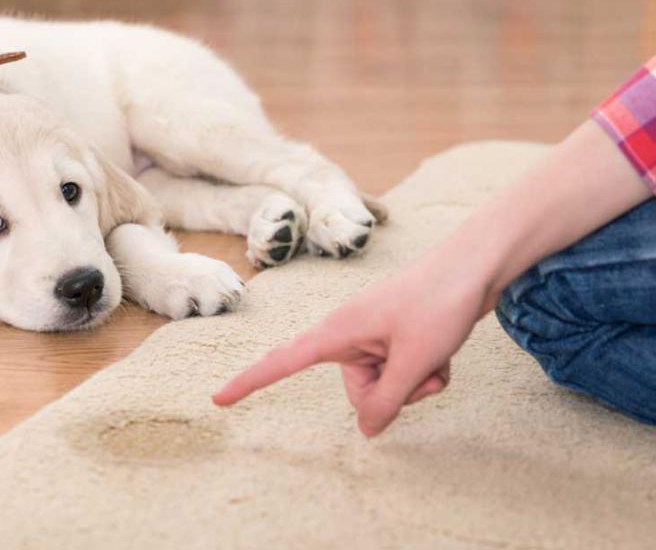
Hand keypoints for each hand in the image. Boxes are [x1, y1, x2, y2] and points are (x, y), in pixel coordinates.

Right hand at [212, 252, 491, 436]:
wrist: (477, 265)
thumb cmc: (440, 302)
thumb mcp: (414, 361)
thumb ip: (387, 401)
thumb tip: (367, 431)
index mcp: (338, 332)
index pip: (282, 362)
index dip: (249, 382)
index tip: (218, 399)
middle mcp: (350, 335)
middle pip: (358, 392)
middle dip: (394, 393)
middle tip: (422, 367)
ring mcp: (374, 337)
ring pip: (386, 387)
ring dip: (416, 382)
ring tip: (438, 354)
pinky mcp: (396, 338)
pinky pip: (404, 374)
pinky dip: (427, 372)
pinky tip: (445, 351)